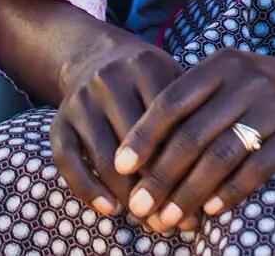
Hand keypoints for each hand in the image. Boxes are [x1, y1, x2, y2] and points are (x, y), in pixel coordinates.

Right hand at [50, 32, 185, 220]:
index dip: (182, 161)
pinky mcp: (58, 120)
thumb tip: (216, 175)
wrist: (93, 56)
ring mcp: (81, 100)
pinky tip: (109, 208)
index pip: (167, 121)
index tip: (196, 193)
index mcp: (145, 65)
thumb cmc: (147, 79)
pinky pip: (67, 161)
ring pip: (104, 157)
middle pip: (136, 143)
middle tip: (171, 215)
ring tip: (147, 217)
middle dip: (155, 185)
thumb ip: (191, 116)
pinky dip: (87, 189)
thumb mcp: (172, 78)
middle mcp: (109, 79)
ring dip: (126, 193)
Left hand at [112, 50, 274, 235]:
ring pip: (221, 155)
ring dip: (190, 192)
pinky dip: (231, 191)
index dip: (143, 136)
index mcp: (220, 64)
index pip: (171, 101)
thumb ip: (192, 103)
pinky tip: (211, 211)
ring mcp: (274, 106)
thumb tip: (140, 151)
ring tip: (169, 219)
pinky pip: (258, 168)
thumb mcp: (229, 78)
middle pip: (192, 134)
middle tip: (139, 206)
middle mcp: (245, 81)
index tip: (121, 167)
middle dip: (161, 175)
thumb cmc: (264, 89)